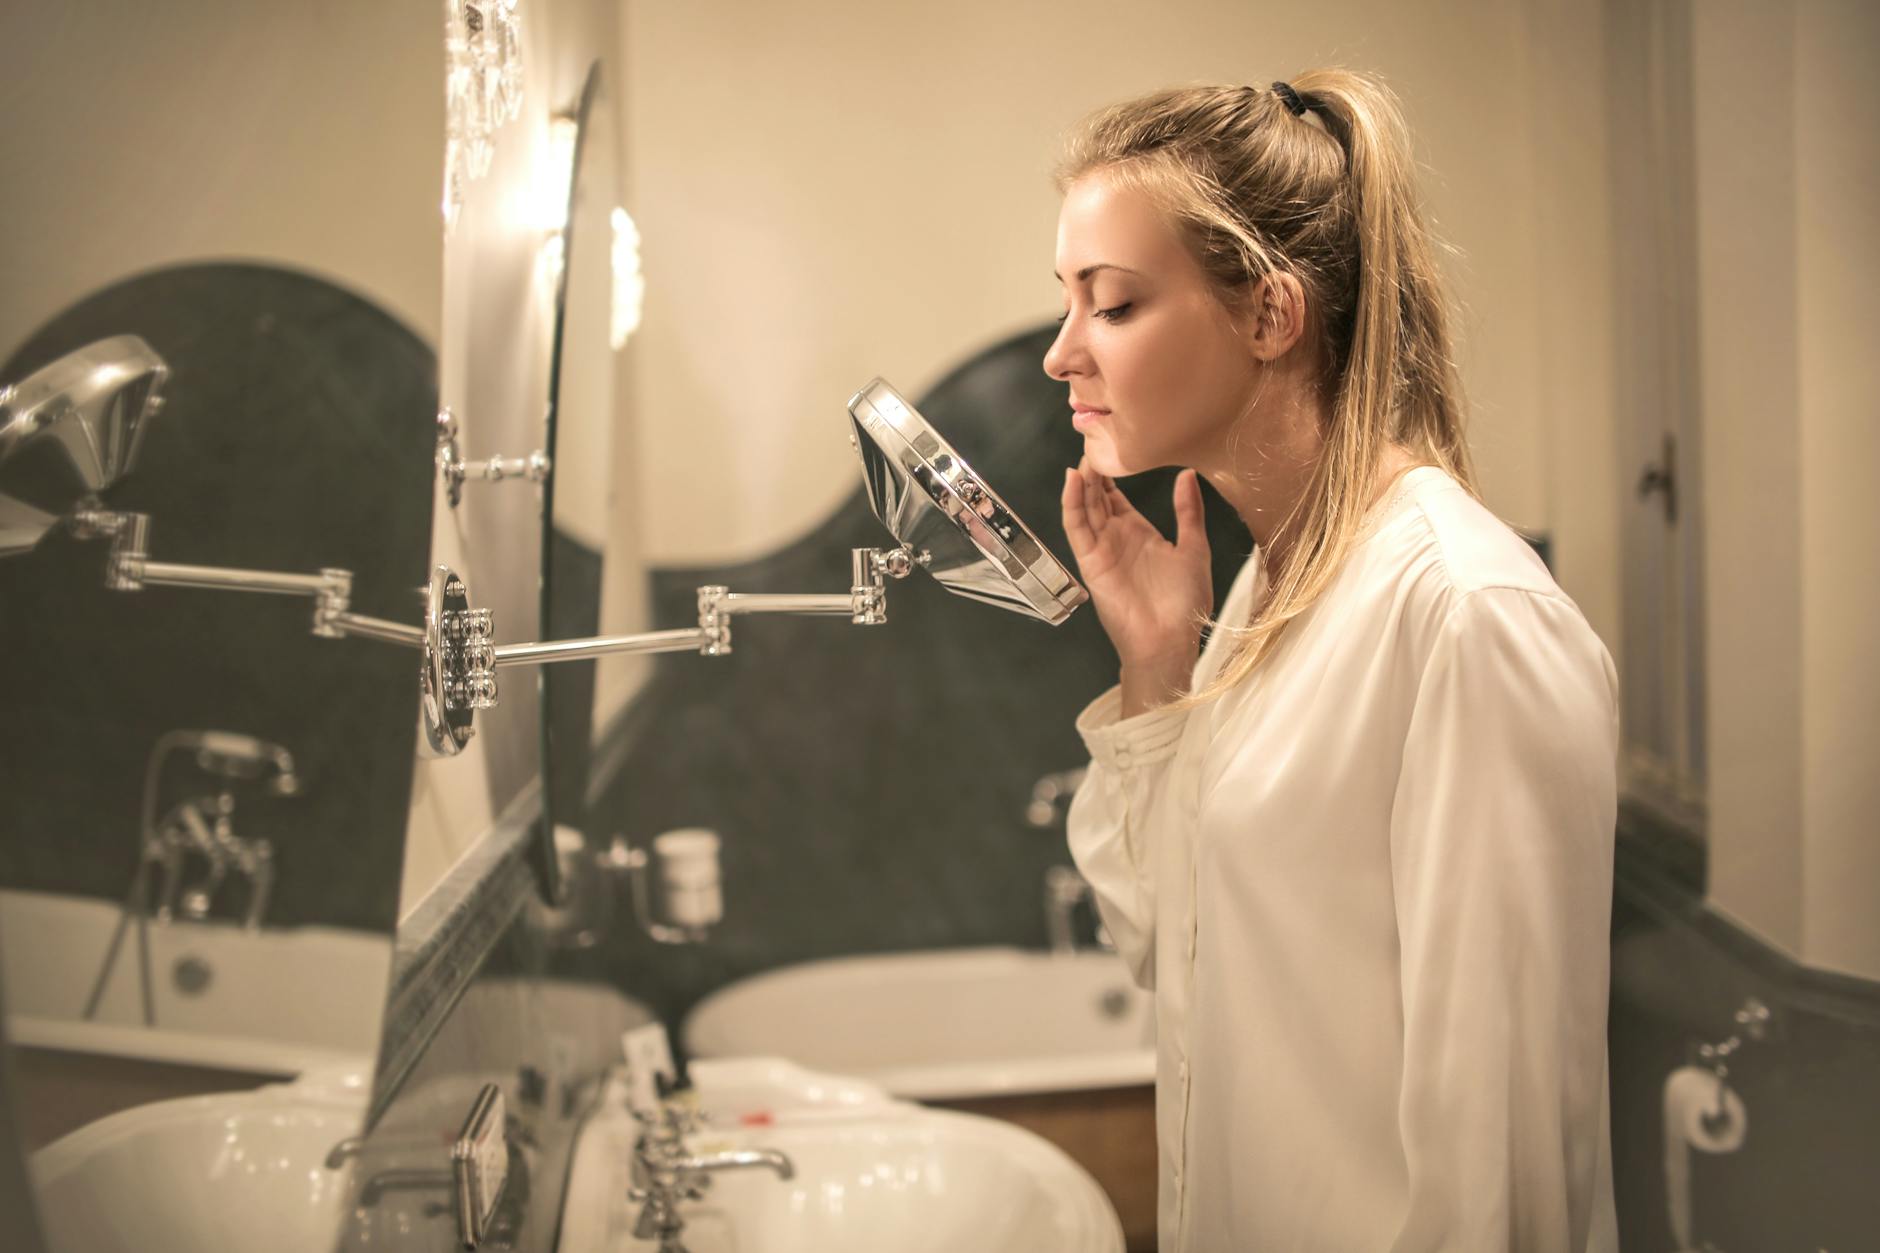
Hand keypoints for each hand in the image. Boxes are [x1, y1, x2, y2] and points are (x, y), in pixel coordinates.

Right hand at [1061, 459, 1211, 714]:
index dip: (1111, 472)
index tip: (1111, 442)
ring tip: (1082, 454)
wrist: (1170, 640)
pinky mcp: (1090, 561)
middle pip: (1097, 497)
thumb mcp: (1194, 548)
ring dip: (1081, 482)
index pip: (1116, 496)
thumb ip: (1189, 512)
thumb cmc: (1186, 603)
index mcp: (1139, 533)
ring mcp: (1101, 549)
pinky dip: (1072, 504)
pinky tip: (1073, 481)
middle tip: (1090, 438)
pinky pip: (1077, 528)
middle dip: (1092, 470)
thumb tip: (1188, 475)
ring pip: (1085, 508)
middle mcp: (1116, 538)